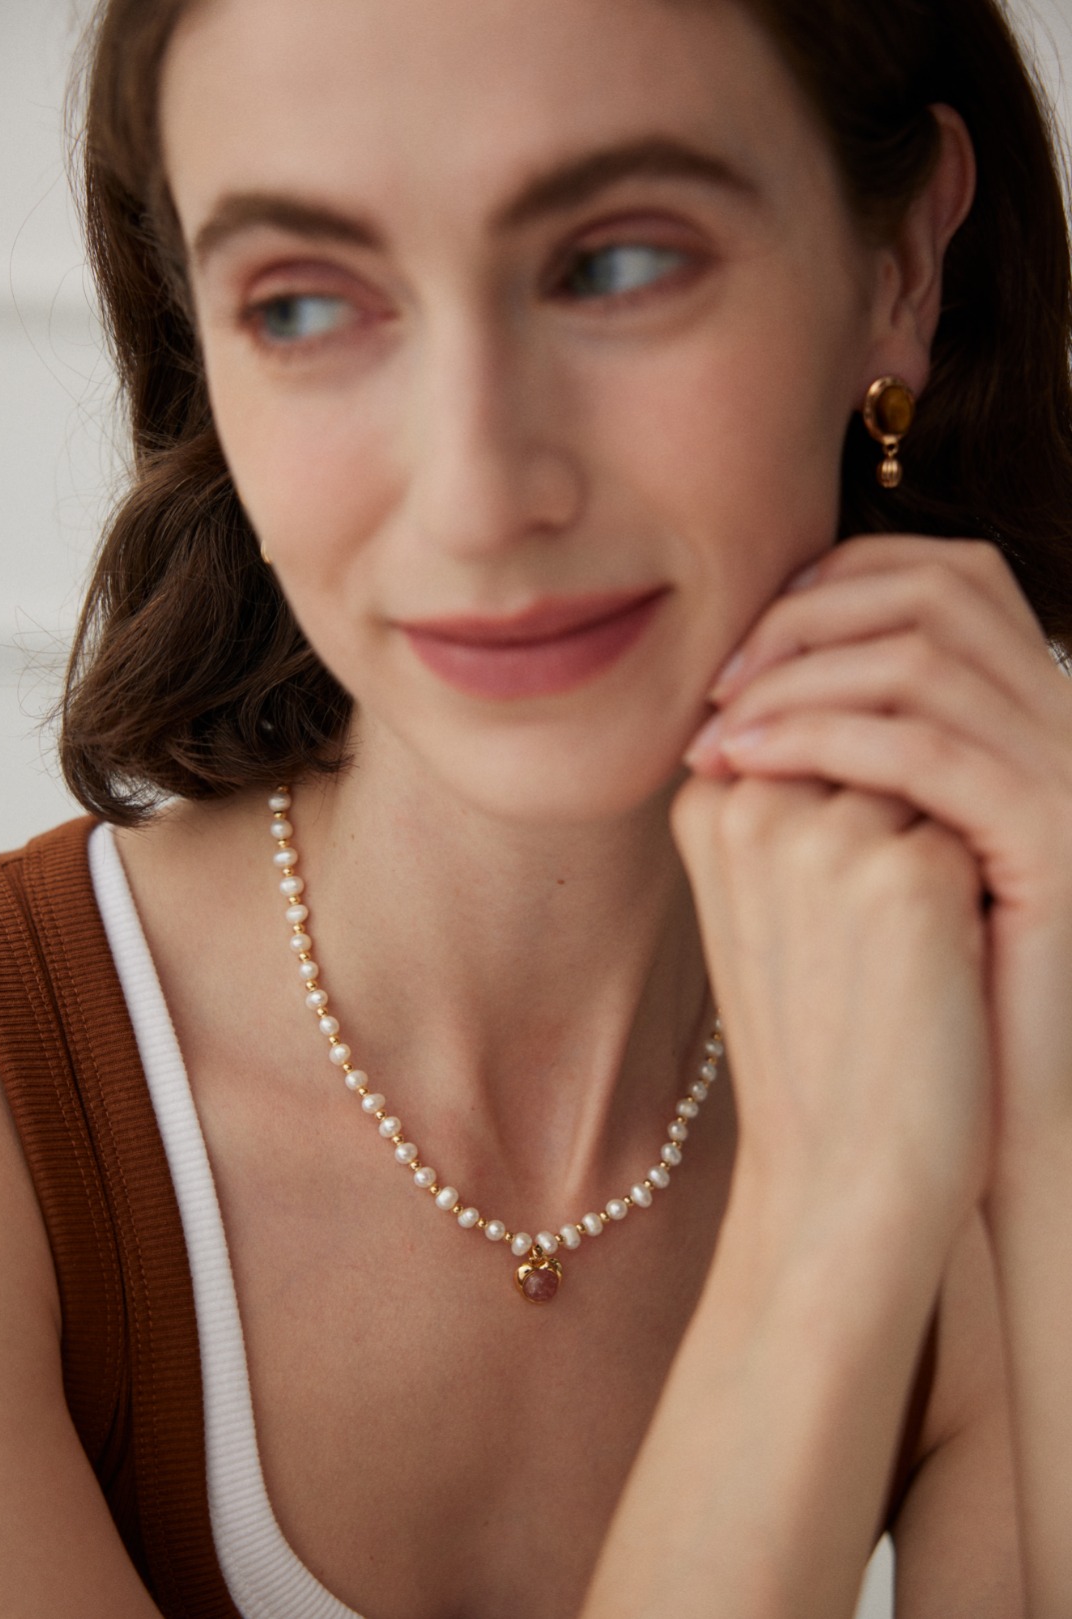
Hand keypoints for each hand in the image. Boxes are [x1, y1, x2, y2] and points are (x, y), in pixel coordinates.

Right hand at [671, 768, 991, 1239]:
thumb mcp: (763, 898)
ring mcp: (827, 836)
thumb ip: (788, 793)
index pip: (821, 733)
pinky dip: (979, 891)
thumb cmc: (813, 1034)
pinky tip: (937, 970)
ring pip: (933, 778)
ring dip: (940, 846)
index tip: (837, 910)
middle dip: (901, 818)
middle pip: (878, 743)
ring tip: (897, 954)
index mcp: (706, 805)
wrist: (840, 1171)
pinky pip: (978, 832)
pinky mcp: (908, 876)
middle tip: (872, 938)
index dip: (856, 812)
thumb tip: (878, 708)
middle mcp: (753, 804)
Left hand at [684, 534, 1071, 1176]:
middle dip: (808, 619)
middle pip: (937, 589)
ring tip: (718, 730)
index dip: (832, 586)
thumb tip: (745, 675)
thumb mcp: (891, 837)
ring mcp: (1069, 775)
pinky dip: (820, 740)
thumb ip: (856, 747)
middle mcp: (1068, 721)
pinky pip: (926, 752)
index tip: (742, 649)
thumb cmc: (928, 979)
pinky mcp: (1055, 838)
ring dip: (797, 679)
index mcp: (1038, 707)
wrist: (998, 1108)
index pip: (942, 577)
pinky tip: (748, 764)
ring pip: (922, 661)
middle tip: (720, 682)